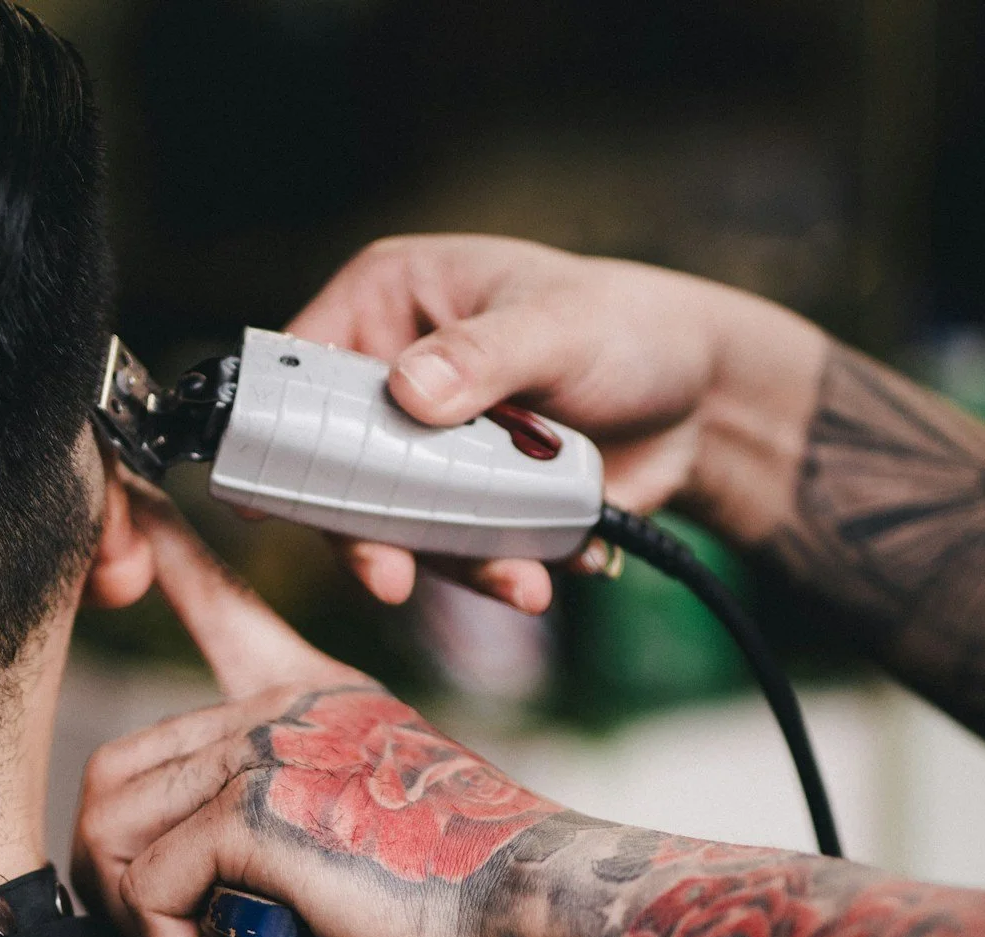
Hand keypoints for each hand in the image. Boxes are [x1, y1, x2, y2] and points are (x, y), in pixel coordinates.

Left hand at [73, 482, 565, 936]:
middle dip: (120, 871)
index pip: (222, 612)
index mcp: (316, 702)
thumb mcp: (378, 818)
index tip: (130, 495)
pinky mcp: (252, 813)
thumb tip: (225, 865)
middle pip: (117, 773)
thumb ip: (303, 809)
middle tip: (179, 930)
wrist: (538, 911)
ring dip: (139, 913)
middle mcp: (280, 712)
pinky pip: (144, 889)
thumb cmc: (471, 896)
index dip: (168, 560)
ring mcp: (263, 752)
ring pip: (111, 829)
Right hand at [284, 234, 828, 612]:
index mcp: (388, 307)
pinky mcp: (469, 508)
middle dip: (369, 530)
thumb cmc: (625, 328)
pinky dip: (499, 572)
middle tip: (393, 576)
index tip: (286, 495)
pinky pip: (457, 554)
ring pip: (399, 526)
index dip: (282, 432)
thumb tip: (410, 391)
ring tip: (521, 582)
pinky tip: (553, 569)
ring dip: (452, 564)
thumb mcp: (556, 325)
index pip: (303, 370)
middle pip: (337, 468)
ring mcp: (429, 454)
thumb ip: (483, 357)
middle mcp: (394, 383)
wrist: (702, 404)